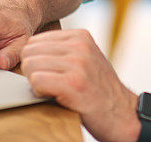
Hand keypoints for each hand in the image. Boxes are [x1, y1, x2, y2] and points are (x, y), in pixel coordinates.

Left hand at [20, 29, 139, 141]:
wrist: (122, 114)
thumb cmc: (99, 90)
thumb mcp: (86, 58)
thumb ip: (63, 50)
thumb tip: (29, 50)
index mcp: (81, 36)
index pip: (35, 40)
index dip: (36, 60)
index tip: (49, 73)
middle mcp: (79, 45)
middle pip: (29, 52)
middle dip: (33, 70)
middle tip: (50, 84)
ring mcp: (78, 63)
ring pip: (30, 66)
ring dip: (36, 83)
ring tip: (55, 91)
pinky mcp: (73, 83)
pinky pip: (36, 81)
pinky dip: (39, 92)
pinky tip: (55, 97)